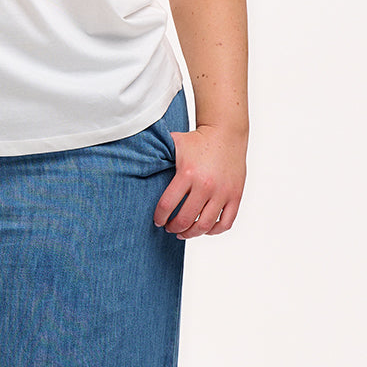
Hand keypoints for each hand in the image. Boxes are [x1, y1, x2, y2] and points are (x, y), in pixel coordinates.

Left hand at [153, 124, 246, 238]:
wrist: (226, 133)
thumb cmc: (197, 140)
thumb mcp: (174, 144)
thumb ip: (156, 154)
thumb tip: (131, 160)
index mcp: (187, 173)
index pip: (167, 205)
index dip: (159, 218)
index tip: (157, 221)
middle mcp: (206, 185)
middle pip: (186, 219)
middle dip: (174, 228)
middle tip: (169, 228)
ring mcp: (222, 192)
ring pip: (205, 225)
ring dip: (191, 234)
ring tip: (184, 233)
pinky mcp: (235, 195)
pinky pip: (225, 223)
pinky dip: (214, 231)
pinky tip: (204, 229)